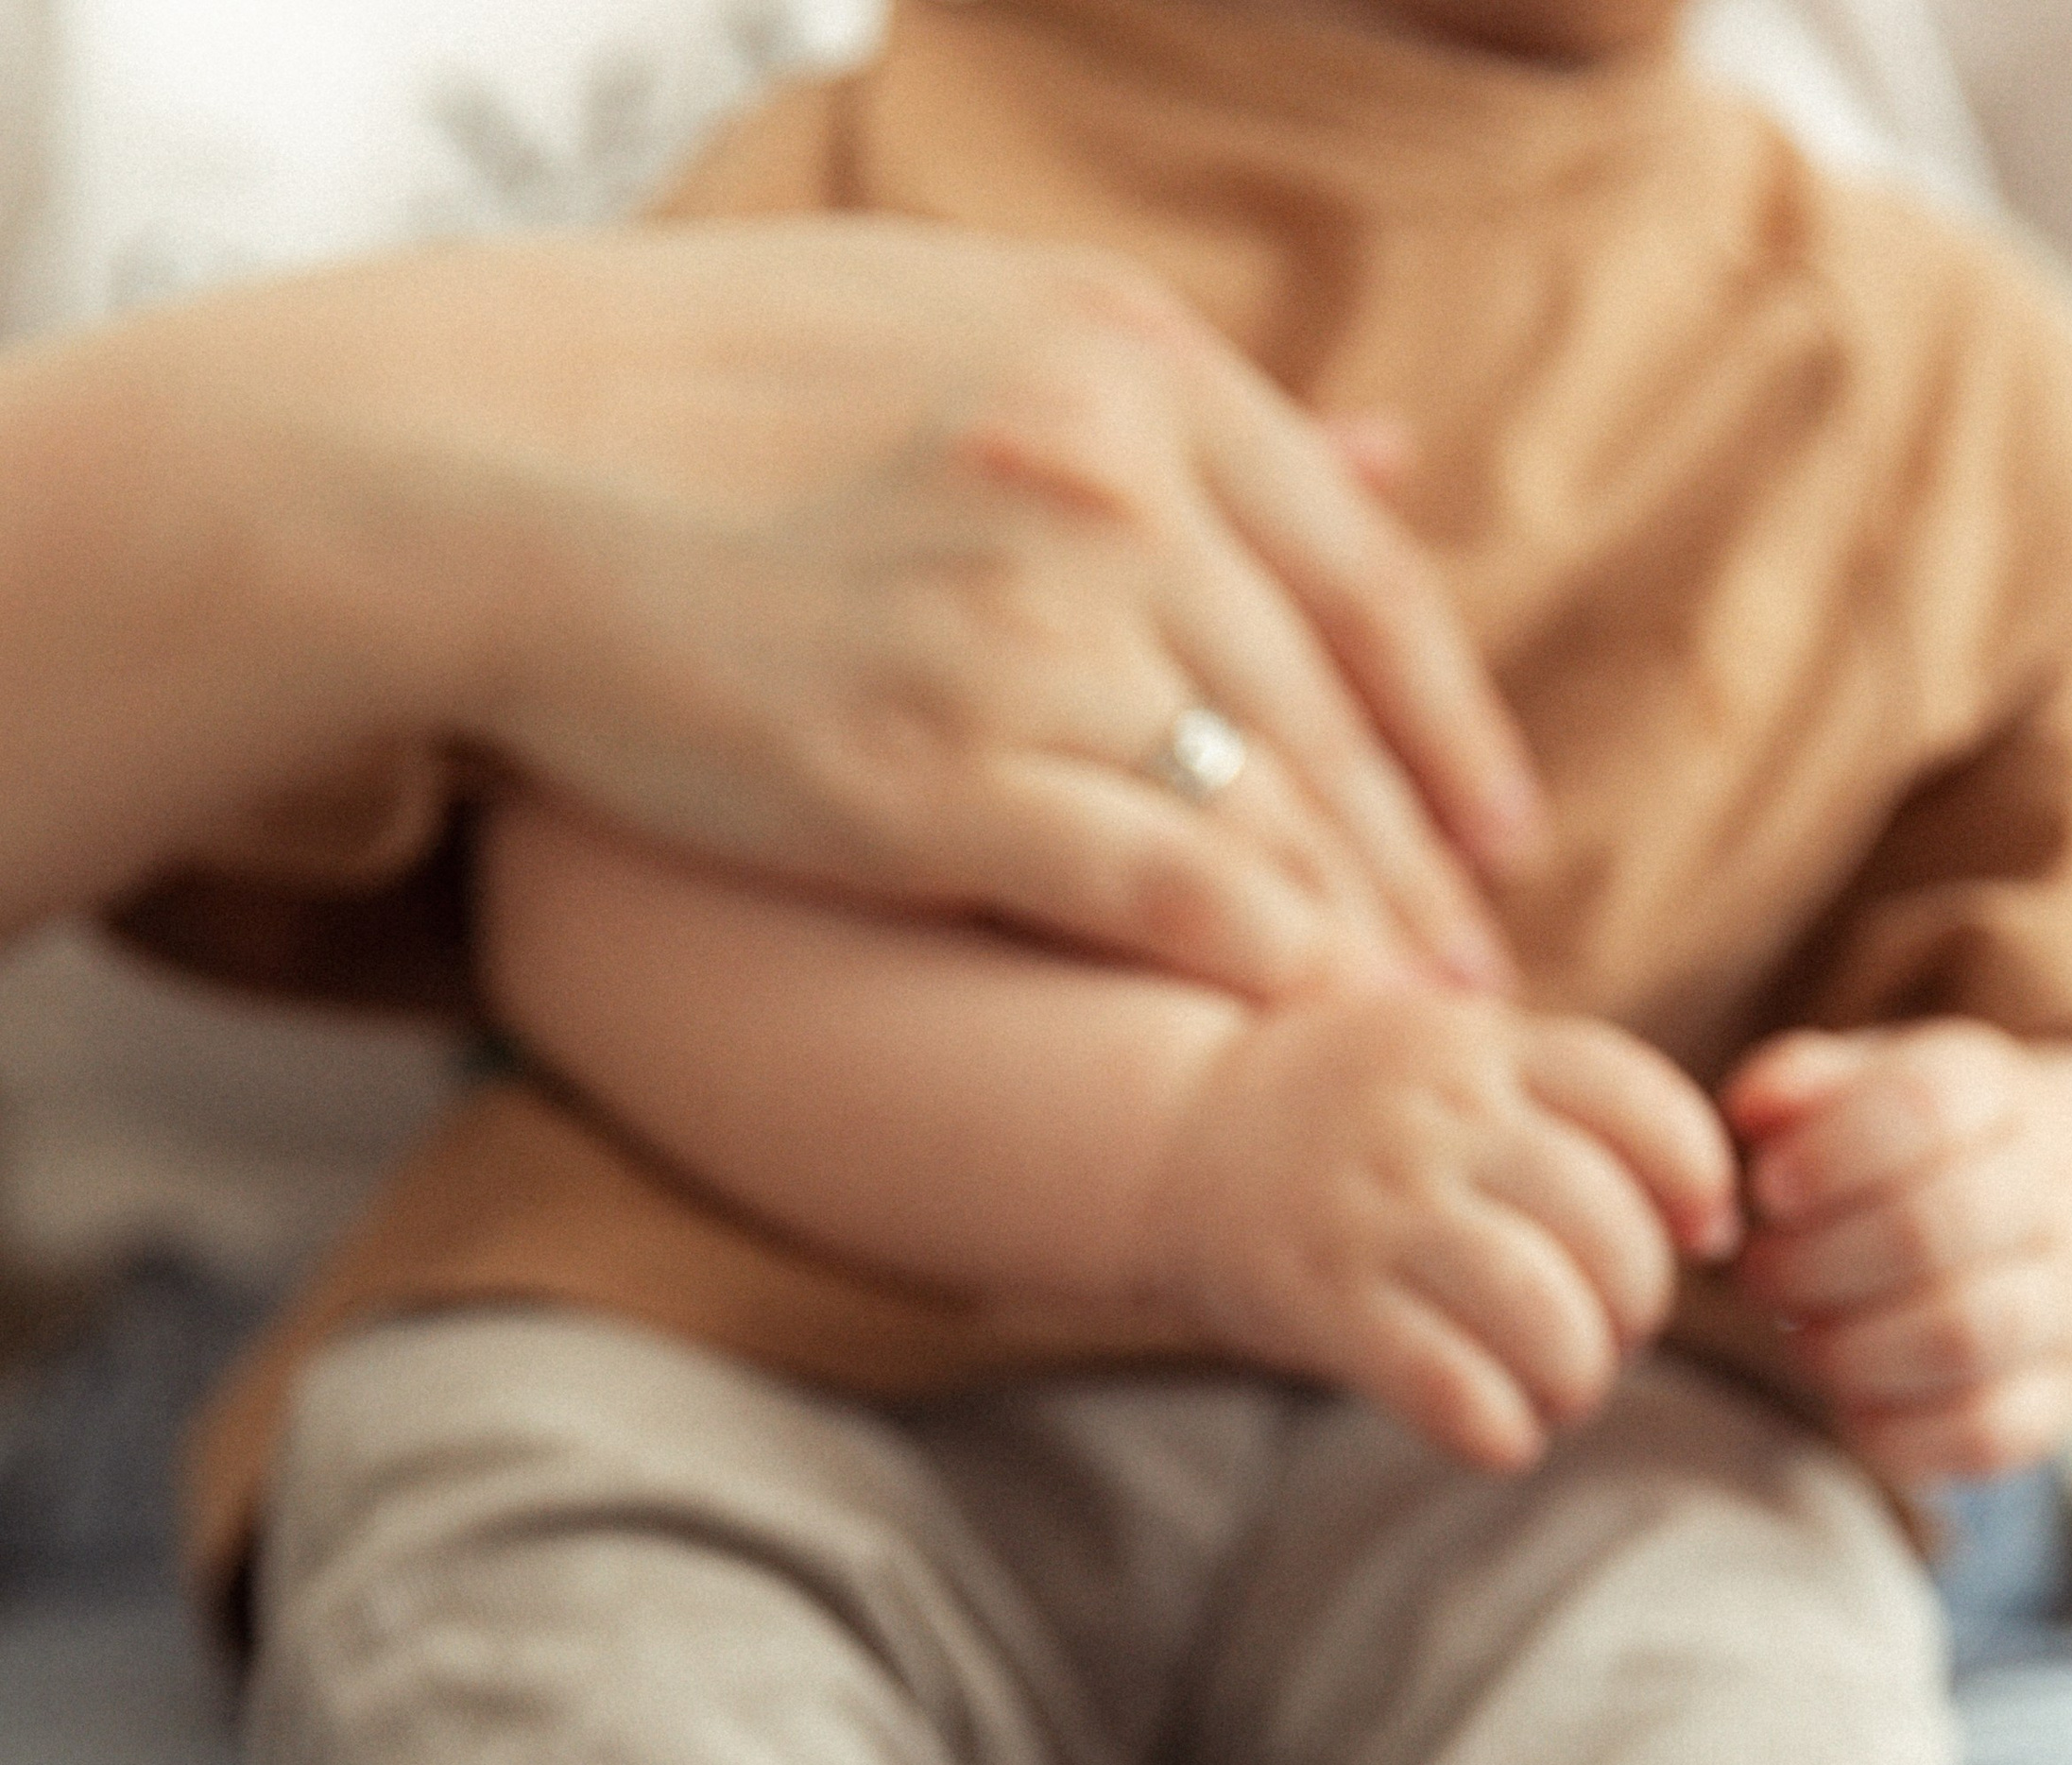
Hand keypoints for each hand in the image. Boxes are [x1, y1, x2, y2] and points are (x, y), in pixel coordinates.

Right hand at [2, 225, 1542, 993]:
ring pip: (1270, 812)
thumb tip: (1386, 462)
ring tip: (1426, 1041)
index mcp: (1130, 368)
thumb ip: (1172, 413)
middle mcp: (1113, 486)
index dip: (1449, 723)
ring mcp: (1031, 628)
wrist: (485, 467)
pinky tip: (1301, 1023)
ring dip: (1364, 938)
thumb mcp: (963, 330)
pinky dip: (1252, 958)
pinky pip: (1159, 884)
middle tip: (1489, 984)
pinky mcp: (937, 769)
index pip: (1364, 573)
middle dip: (1427, 870)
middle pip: (1334, 715)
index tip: (1500, 831)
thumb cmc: (696, 394)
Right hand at [1146, 991, 1739, 1470]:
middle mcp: (1438, 1123)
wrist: (1169, 1134)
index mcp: (1483, 1048)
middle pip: (1609, 1230)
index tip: (1696, 1232)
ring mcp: (1378, 1214)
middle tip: (1607, 1332)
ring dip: (1578, 1376)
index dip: (1696, 1183)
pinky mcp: (1324, 1303)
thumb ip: (1570, 1109)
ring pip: (1544, 1315)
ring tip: (1560, 1387)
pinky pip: (1452, 1389)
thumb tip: (1716, 1223)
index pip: (1644, 1107)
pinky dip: (1501, 1429)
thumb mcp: (1454, 1054)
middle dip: (1636, 1307)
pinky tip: (1499, 1430)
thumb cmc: (1349, 1115)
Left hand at [1723, 1023, 2071, 1481]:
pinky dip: (1897, 1431)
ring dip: (1847, 1347)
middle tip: (1757, 1273)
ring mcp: (2065, 1304)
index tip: (1769, 1187)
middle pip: (1938, 1225)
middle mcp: (2051, 1193)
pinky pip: (1986, 1433)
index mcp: (1999, 1095)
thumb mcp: (1867, 1084)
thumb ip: (1802, 1082)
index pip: (1928, 1104)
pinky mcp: (2053, 1401)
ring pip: (1965, 1334)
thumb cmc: (1913, 1151)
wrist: (2060, 1212)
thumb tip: (1754, 1107)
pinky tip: (1848, 1399)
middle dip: (1814, 1262)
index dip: (1831, 1152)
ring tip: (1799, 1332)